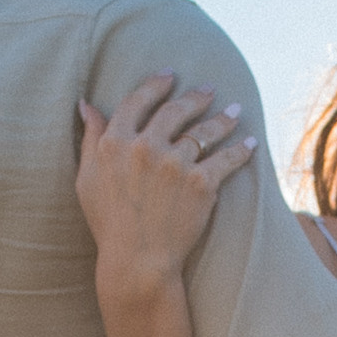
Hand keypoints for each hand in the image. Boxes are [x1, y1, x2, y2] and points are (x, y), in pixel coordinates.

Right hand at [77, 76, 256, 290]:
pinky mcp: (201, 184)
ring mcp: (175, 164)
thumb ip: (91, 138)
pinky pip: (226, 159)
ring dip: (223, 118)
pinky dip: (241, 150)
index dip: (155, 85)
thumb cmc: (108, 222)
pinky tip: (250, 144)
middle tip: (209, 89)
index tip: (169, 77)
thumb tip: (86, 104)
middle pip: (175, 110)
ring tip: (235, 111)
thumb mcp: (86, 177)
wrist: (137, 260)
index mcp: (115, 142)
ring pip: (205, 131)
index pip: (137, 101)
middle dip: (195, 96)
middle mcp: (145, 147)